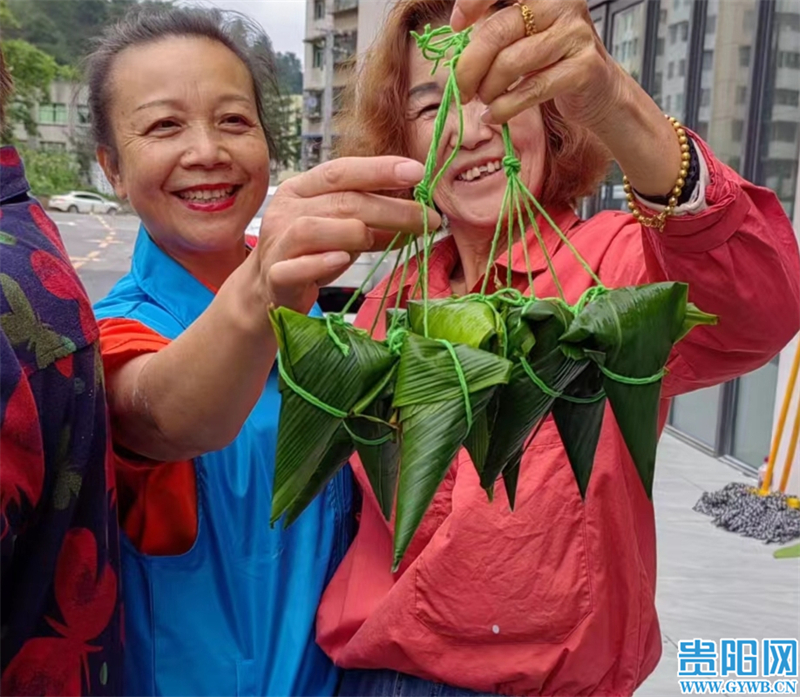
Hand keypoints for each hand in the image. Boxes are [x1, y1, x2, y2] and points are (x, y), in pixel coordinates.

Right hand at [254, 156, 440, 313]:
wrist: (269, 292)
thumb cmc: (311, 256)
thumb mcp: (345, 233)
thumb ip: (375, 222)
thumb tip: (422, 215)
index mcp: (302, 190)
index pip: (341, 171)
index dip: (378, 169)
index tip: (417, 171)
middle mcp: (286, 210)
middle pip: (341, 202)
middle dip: (390, 208)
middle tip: (428, 218)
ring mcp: (277, 243)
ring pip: (314, 229)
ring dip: (356, 232)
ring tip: (384, 240)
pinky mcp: (275, 277)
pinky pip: (295, 267)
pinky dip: (320, 262)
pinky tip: (342, 260)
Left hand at [453, 0, 624, 128]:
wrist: (598, 89)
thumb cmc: (551, 61)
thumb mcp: (522, 34)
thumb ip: (494, 28)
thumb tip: (457, 35)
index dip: (472, 3)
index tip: (456, 25)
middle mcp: (562, 3)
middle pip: (497, 32)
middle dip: (470, 66)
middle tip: (460, 87)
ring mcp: (575, 34)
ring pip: (511, 63)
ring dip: (488, 89)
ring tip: (483, 99)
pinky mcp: (583, 68)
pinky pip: (531, 90)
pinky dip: (504, 108)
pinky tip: (494, 114)